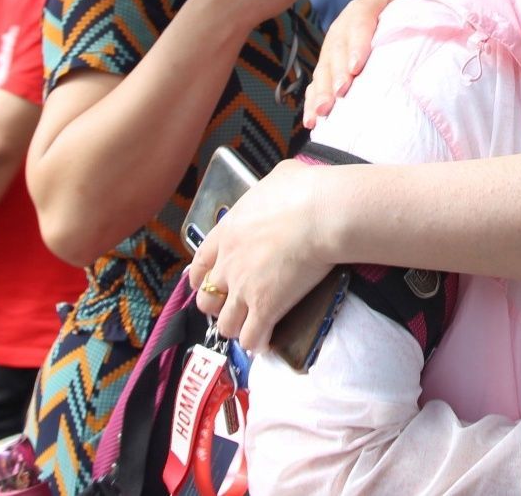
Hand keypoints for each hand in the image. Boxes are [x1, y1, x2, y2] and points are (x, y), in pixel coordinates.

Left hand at [184, 158, 333, 353]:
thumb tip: (281, 183)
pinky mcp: (266, 308)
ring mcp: (244, 289)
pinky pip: (253, 338)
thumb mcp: (279, 177)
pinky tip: (266, 342)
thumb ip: (269, 189)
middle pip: (207, 299)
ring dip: (237, 328)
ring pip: (226, 325)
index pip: (200, 264)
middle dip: (218, 306)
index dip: (200, 279)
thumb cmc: (304, 191)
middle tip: (234, 305)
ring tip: (250, 328)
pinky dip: (258, 342)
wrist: (320, 214)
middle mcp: (229, 265)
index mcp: (227, 233)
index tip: (206, 284)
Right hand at [303, 0, 430, 127]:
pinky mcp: (326, 71)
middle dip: (337, 72)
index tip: (357, 65)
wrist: (379, 21)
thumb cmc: (395, 10)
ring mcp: (331, 52)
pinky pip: (315, 87)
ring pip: (323, 71)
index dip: (356, 43)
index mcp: (361, 9)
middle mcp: (342, 30)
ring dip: (322, 91)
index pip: (358, 21)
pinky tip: (312, 121)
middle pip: (336, 50)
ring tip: (325, 110)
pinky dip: (312, 104)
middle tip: (341, 91)